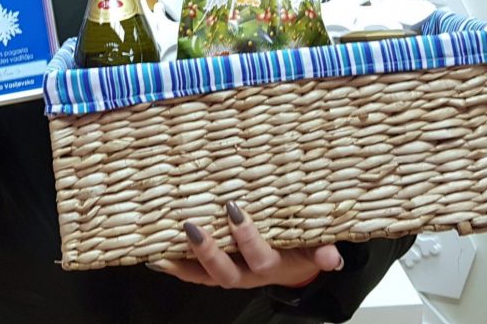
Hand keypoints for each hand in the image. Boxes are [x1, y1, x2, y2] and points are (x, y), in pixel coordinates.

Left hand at [147, 202, 343, 288]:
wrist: (295, 266)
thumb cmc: (302, 248)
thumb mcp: (315, 247)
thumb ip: (322, 249)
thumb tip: (331, 257)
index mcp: (272, 266)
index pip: (258, 256)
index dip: (246, 236)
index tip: (234, 210)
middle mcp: (247, 275)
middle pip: (224, 272)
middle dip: (207, 252)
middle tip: (191, 227)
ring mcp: (230, 274)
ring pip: (203, 276)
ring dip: (182, 263)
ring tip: (159, 249)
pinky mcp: (215, 272)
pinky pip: (192, 274)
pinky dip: (174, 267)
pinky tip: (154, 255)